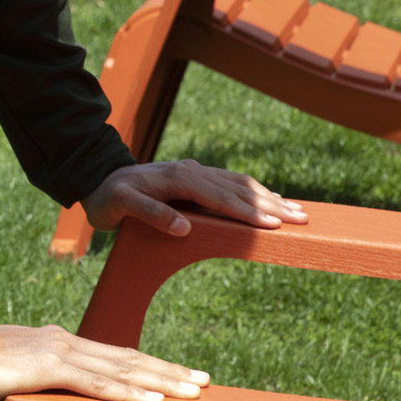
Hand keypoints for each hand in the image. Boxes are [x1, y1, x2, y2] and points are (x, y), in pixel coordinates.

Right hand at [0, 323, 209, 400]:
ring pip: (122, 369)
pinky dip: (129, 392)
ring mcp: (59, 352)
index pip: (114, 356)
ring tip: (193, 392)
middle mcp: (66, 342)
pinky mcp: (48, 368)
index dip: (148, 366)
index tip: (176, 376)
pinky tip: (154, 400)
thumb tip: (46, 398)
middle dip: (169, 371)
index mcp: (58, 343)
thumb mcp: (10, 375)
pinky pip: (97, 384)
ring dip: (162, 381)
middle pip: (128, 359)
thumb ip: (34, 383)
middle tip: (203, 383)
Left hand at [80, 159, 306, 238]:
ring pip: (240, 184)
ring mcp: (196, 172)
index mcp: (179, 178)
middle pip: (240, 189)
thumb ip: (151, 215)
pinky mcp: (196, 178)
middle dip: (272, 205)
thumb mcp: (121, 207)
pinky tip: (270, 200)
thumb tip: (184, 228)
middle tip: (302, 219)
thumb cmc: (109, 198)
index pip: (221, 198)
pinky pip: (231, 184)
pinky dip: (254, 192)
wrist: (97, 179)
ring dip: (269, 198)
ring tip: (296, 211)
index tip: (274, 224)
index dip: (248, 212)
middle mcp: (192, 171)